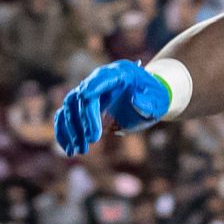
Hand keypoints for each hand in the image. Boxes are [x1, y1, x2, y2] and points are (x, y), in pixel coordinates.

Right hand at [54, 60, 173, 155]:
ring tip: (78, 151)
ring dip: (71, 130)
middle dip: (82, 121)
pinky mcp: (83, 104)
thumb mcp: (159, 100)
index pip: (98, 81)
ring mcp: (88, 91)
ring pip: (69, 108)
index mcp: (117, 73)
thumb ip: (150, 102)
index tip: (88, 114)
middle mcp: (98, 79)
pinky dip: (64, 131)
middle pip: (81, 98)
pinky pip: (66, 115)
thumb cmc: (156, 96)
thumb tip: (136, 102)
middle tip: (89, 142)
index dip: (91, 98)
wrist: (149, 94)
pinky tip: (68, 148)